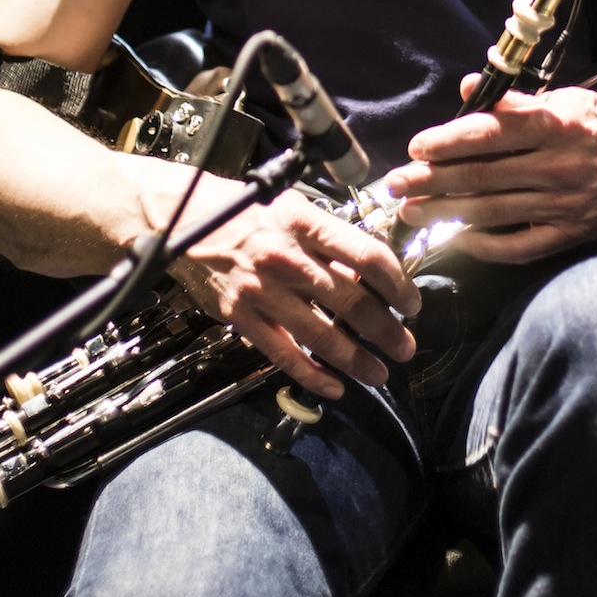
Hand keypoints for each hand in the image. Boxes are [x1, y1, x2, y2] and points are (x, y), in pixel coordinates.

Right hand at [167, 184, 419, 400]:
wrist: (184, 221)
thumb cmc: (249, 212)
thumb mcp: (294, 210)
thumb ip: (331, 239)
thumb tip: (373, 272)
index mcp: (306, 224)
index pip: (367, 257)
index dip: (398, 285)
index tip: (412, 304)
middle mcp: (285, 257)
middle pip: (351, 302)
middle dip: (386, 331)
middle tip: (406, 347)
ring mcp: (260, 290)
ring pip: (321, 336)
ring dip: (357, 360)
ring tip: (380, 373)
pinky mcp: (239, 316)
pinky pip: (283, 354)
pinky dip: (313, 375)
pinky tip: (335, 387)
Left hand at [385, 77, 596, 263]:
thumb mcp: (563, 97)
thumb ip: (513, 98)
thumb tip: (467, 87)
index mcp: (555, 124)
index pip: (490, 133)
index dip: (448, 141)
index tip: (417, 146)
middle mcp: (558, 165)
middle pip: (482, 176)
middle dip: (431, 181)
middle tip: (395, 184)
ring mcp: (564, 204)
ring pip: (493, 212)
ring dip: (445, 213)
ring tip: (410, 211)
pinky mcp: (571, 232)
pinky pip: (520, 245)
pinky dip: (486, 244)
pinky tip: (457, 239)